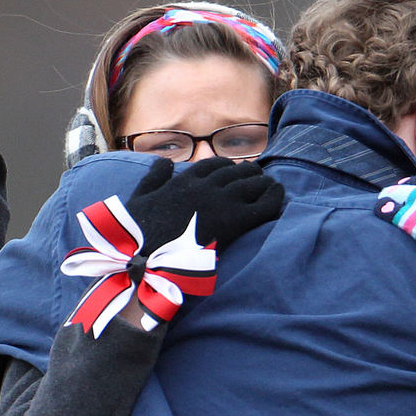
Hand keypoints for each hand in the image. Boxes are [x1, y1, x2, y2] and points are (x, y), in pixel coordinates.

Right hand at [125, 157, 284, 253]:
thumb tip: (163, 161)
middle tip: (257, 180)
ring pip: (252, 183)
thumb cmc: (136, 231)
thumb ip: (154, 177)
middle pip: (237, 172)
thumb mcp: (140, 196)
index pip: (213, 165)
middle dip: (248, 174)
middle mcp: (206, 186)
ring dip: (263, 183)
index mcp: (185, 180)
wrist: (144, 254)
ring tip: (270, 187)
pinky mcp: (234, 220)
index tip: (233, 171)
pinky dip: (274, 197)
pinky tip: (279, 196)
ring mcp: (221, 201)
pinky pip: (264, 204)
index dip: (226, 167)